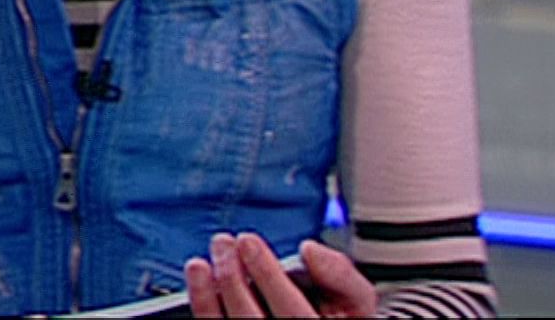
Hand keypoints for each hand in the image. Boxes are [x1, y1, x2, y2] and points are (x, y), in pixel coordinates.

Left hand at [185, 234, 376, 317]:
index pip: (293, 312)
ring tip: (202, 262)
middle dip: (233, 278)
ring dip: (208, 294)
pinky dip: (203, 305)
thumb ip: (340, 275)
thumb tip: (310, 251)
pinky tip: (199, 281)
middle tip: (223, 243)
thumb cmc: (341, 315)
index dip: (267, 274)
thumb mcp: (355, 298)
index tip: (248, 241)